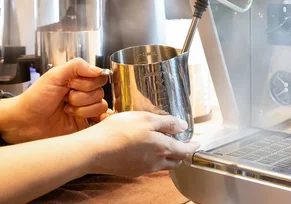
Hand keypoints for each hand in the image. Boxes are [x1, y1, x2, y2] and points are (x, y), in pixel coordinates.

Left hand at [0, 58, 108, 143]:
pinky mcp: (84, 124)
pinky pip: (100, 120)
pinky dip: (97, 118)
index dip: (86, 82)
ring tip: (66, 110)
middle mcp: (83, 93)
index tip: (70, 84)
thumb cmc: (35, 99)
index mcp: (77, 79)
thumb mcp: (54, 75)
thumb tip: (98, 70)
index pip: (99, 77)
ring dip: (82, 109)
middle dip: (80, 96)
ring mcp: (84, 109)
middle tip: (64, 98)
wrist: (24, 122)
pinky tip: (88, 118)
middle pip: (100, 92)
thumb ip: (77, 66)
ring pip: (100, 106)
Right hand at [83, 111, 199, 176]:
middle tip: (183, 144)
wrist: (93, 151)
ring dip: (167, 157)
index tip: (197, 143)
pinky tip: (145, 150)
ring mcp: (143, 169)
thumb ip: (167, 123)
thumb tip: (183, 127)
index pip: (185, 151)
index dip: (192, 147)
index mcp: (163, 148)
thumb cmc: (120, 130)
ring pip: (162, 165)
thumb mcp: (146, 119)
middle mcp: (156, 162)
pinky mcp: (131, 171)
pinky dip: (153, 159)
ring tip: (164, 145)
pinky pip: (148, 167)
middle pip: (175, 161)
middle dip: (182, 153)